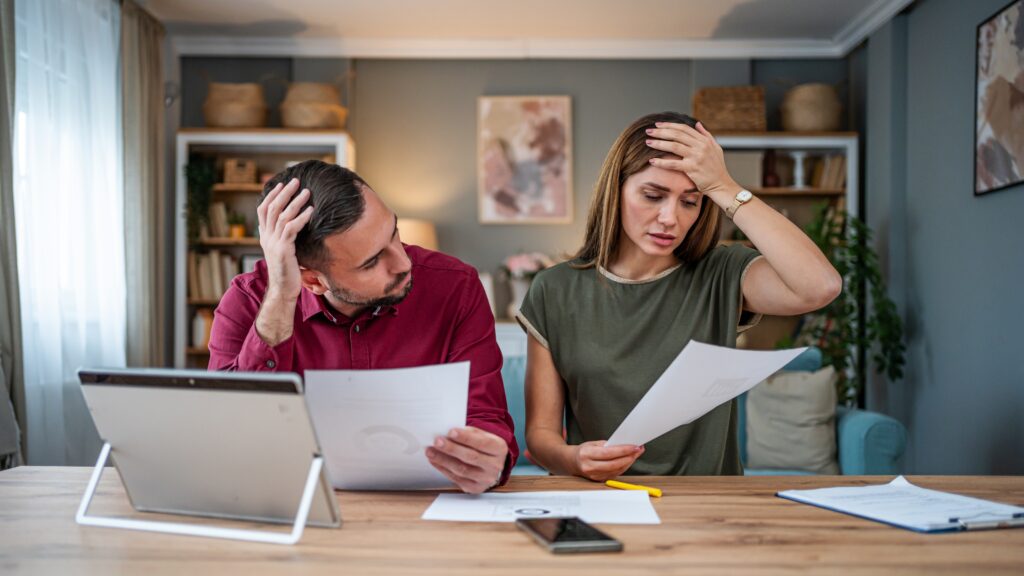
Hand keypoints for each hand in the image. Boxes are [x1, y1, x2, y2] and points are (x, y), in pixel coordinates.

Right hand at [256, 178, 313, 301]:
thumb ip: (283, 237)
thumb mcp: (283, 251)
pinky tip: (311, 211)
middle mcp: (266, 238)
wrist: (283, 290)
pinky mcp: (283, 250)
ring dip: (295, 202)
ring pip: (282, 216)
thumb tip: (291, 224)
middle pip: (272, 208)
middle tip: (296, 181)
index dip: (271, 195)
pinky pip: (291, 229)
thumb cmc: (287, 271)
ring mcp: (273, 243)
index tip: (282, 184)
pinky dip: (301, 217)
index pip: (263, 210)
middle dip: (284, 193)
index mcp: (264, 236)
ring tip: (307, 192)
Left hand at [426, 426, 507, 493]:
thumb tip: (448, 434)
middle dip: (452, 449)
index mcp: (499, 448)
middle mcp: (495, 466)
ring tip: (430, 451)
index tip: (450, 432)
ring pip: (462, 470)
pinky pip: (456, 479)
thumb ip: (469, 433)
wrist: (491, 465)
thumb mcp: (482, 435)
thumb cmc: (483, 446)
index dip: (466, 438)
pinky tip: (435, 460)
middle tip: (437, 441)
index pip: (482, 443)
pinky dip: (443, 469)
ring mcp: (486, 479)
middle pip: (471, 457)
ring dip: (443, 460)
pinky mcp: (475, 488)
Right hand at [573, 440, 643, 481]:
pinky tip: (628, 460)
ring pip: (616, 470)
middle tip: (638, 450)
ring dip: (628, 462)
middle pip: (614, 464)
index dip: (623, 450)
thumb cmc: (584, 451)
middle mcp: (589, 467)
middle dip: (629, 457)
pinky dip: (623, 467)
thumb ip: (607, 445)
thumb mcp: (592, 444)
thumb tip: (624, 445)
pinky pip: (614, 474)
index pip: (608, 453)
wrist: (571, 462)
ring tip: (636, 454)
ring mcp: (593, 475)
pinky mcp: (598, 480)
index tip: (634, 446)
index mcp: (586, 454)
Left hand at [645, 121, 740, 200]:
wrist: (721, 185)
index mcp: (704, 140)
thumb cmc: (717, 168)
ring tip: (648, 142)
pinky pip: (673, 164)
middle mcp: (700, 146)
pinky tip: (652, 160)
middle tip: (648, 131)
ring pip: (674, 146)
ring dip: (659, 143)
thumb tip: (697, 123)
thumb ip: (706, 135)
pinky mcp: (692, 169)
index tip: (658, 125)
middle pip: (677, 134)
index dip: (670, 125)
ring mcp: (696, 157)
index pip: (684, 128)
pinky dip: (661, 162)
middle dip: (661, 132)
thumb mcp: (715, 148)